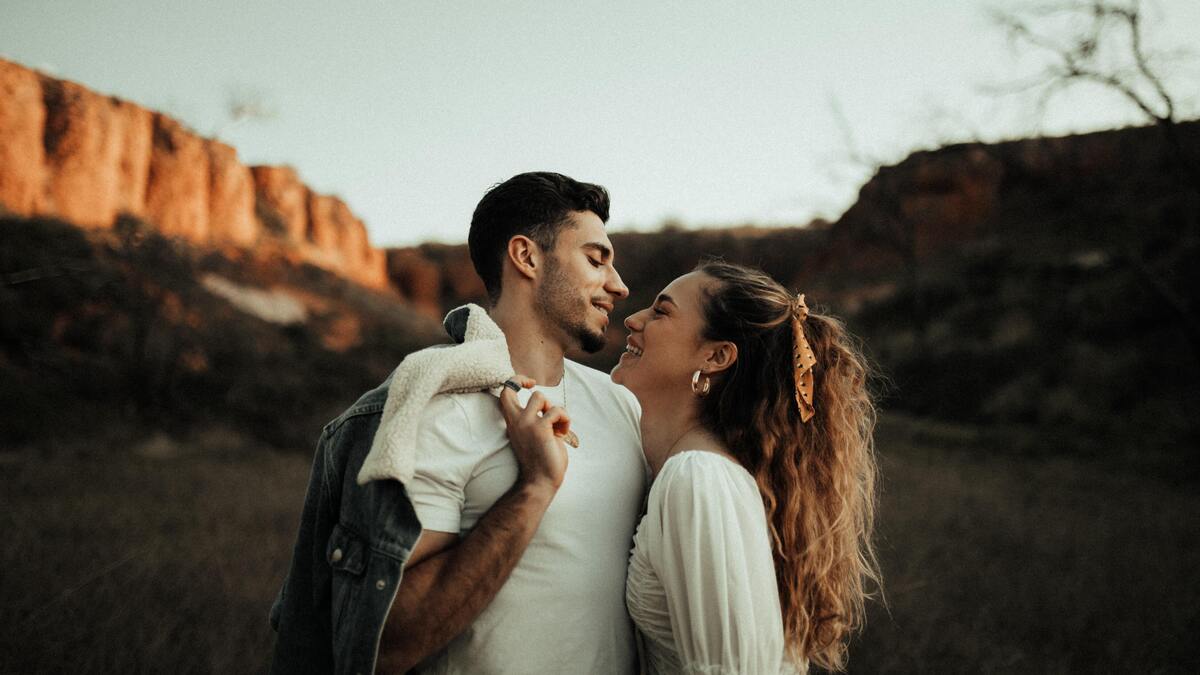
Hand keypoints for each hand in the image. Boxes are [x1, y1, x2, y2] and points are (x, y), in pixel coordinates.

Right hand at [498, 375, 569, 490]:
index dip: (514, 381)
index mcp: (513, 423)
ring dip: (554, 409)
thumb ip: (538, 420)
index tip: (529, 384)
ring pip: (540, 396)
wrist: (541, 481)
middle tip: (546, 407)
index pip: (504, 393)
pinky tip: (563, 434)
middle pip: (514, 387)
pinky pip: (557, 411)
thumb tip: (550, 408)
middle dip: (533, 390)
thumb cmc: (542, 460)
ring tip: (558, 426)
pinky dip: (565, 420)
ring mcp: (526, 423)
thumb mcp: (536, 434)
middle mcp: (516, 421)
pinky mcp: (540, 428)